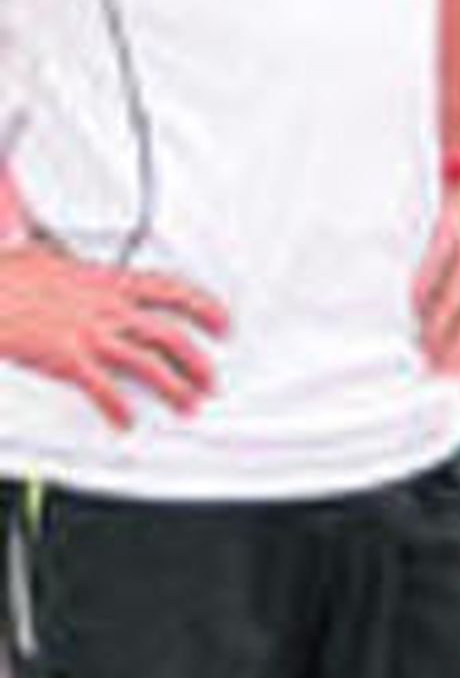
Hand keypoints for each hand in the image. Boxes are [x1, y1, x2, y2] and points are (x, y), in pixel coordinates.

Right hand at [0, 243, 227, 428]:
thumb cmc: (10, 275)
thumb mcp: (50, 257)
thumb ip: (75, 267)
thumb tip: (72, 261)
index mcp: (108, 281)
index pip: (171, 289)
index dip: (204, 307)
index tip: (221, 322)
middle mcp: (106, 306)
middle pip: (170, 334)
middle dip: (198, 360)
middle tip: (209, 378)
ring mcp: (90, 333)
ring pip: (149, 363)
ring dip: (175, 388)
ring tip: (188, 404)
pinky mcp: (70, 359)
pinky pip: (105, 389)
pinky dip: (119, 408)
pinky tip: (126, 420)